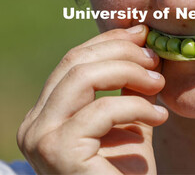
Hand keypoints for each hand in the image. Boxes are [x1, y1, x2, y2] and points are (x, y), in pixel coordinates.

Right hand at [17, 25, 167, 173]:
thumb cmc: (128, 171)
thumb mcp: (129, 118)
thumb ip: (128, 85)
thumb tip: (140, 40)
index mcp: (46, 113)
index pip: (73, 62)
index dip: (109, 41)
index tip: (142, 33)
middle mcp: (34, 124)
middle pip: (75, 63)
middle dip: (121, 51)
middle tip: (155, 57)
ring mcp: (40, 138)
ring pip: (82, 77)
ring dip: (128, 72)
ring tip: (159, 84)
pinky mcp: (59, 152)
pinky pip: (101, 110)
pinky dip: (136, 107)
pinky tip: (160, 117)